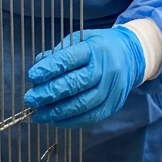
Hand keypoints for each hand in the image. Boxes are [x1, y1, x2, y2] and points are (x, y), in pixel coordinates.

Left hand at [24, 27, 145, 126]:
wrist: (131, 56)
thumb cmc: (98, 47)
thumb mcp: (80, 40)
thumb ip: (59, 54)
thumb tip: (38, 65)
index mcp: (95, 48)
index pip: (70, 59)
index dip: (50, 68)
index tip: (32, 76)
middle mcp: (106, 68)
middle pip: (77, 84)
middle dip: (50, 93)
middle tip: (30, 99)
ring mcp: (112, 89)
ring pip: (83, 104)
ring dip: (57, 112)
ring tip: (38, 115)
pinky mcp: (113, 105)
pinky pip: (91, 117)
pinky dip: (70, 121)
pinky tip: (54, 120)